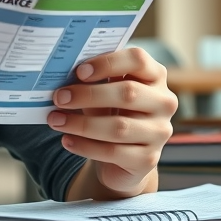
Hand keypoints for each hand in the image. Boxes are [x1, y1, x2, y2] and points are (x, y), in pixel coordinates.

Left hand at [48, 47, 177, 195]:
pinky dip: (85, 146)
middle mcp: (164, 102)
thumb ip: (92, 82)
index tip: (78, 71)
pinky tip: (67, 140)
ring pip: (119, 127)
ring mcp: (160, 132)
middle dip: (88, 95)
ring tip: (55, 120)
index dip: (107, 63)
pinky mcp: (148, 159)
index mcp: (155, 76)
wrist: (122, 158)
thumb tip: (61, 73)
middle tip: (59, 97)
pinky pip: (113, 152)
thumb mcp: (104, 93)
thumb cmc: (111, 113)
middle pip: (128, 93)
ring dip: (81, 124)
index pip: (138, 60)